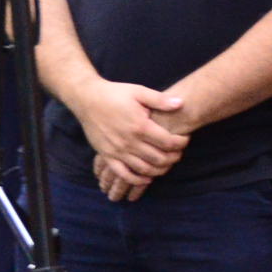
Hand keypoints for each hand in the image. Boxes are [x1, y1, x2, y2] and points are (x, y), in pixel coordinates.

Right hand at [71, 74, 188, 188]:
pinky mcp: (107, 156)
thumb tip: (181, 103)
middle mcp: (130, 142)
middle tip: (178, 153)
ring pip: (144, 169)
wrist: (87, 98)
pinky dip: (137, 180)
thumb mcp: (139, 91)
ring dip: (159, 170)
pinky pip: (124, 174)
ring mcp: (117, 151)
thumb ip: (160, 100)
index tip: (185, 139)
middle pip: (159, 159)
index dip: (181, 143)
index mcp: (140, 126)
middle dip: (173, 158)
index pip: (168, 142)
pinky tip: (147, 178)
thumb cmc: (114, 94)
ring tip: (166, 164)